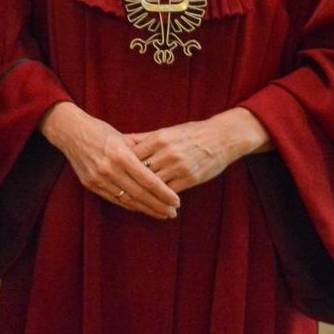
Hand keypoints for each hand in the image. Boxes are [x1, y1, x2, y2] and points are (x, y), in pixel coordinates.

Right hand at [40, 101, 178, 219]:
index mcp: (120, 155)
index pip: (148, 180)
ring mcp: (98, 178)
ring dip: (147, 209)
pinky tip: (142, 208)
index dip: (164, 193)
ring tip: (162, 214)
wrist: (70, 132)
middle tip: (173, 212)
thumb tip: (164, 164)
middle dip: (159, 205)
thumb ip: (143, 152)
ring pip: (127, 200)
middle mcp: (109, 169)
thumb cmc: (100, 131)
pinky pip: (114, 199)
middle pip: (140, 194)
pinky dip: (130, 205)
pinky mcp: (90, 184)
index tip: (177, 201)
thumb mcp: (123, 137)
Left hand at [126, 108, 270, 194]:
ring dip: (142, 192)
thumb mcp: (166, 131)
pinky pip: (169, 192)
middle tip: (115, 187)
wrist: (222, 138)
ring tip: (129, 198)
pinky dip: (159, 198)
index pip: (133, 153)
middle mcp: (167, 152)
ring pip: (153, 184)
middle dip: (128, 179)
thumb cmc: (191, 133)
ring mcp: (179, 167)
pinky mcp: (190, 178)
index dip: (121, 163)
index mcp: (159, 138)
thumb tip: (121, 141)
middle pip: (140, 170)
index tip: (112, 170)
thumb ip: (143, 138)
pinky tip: (151, 202)